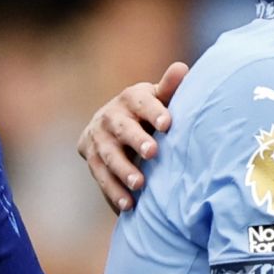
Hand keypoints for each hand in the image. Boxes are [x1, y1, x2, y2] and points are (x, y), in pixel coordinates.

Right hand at [77, 61, 188, 213]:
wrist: (113, 122)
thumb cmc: (150, 110)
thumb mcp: (158, 97)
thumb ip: (170, 88)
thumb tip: (181, 68)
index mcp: (131, 98)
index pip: (142, 102)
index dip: (154, 112)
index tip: (167, 124)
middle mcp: (111, 116)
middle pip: (123, 128)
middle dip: (137, 141)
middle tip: (152, 153)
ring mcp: (99, 138)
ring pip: (109, 155)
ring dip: (123, 170)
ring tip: (140, 184)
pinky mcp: (91, 158)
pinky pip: (101, 176)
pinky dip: (114, 191)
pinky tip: (128, 205)